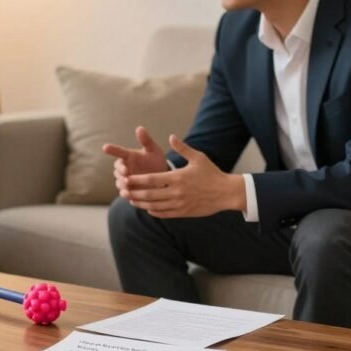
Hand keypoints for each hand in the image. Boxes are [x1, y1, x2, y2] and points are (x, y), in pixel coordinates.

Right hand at [103, 126, 168, 194]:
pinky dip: (125, 194)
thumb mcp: (153, 150)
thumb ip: (146, 141)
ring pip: (119, 182)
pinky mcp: (129, 191)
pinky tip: (128, 194)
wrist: (163, 179)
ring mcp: (126, 180)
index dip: (112, 150)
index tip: (105, 147)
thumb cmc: (156, 161)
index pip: (118, 152)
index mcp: (129, 156)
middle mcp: (125, 168)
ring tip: (128, 185)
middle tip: (126, 172)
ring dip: (122, 183)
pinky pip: (124, 193)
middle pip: (117, 169)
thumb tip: (140, 128)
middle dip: (121, 171)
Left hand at [119, 135, 244, 217]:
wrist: (226, 193)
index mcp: (177, 178)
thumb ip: (182, 148)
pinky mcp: (184, 212)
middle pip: (149, 194)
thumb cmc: (212, 173)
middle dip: (134, 193)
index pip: (152, 179)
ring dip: (141, 204)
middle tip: (123, 191)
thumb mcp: (198, 157)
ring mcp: (180, 204)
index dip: (137, 180)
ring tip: (131, 200)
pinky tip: (148, 209)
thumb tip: (171, 137)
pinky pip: (165, 214)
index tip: (127, 178)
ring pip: (155, 206)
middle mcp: (176, 192)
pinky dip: (154, 212)